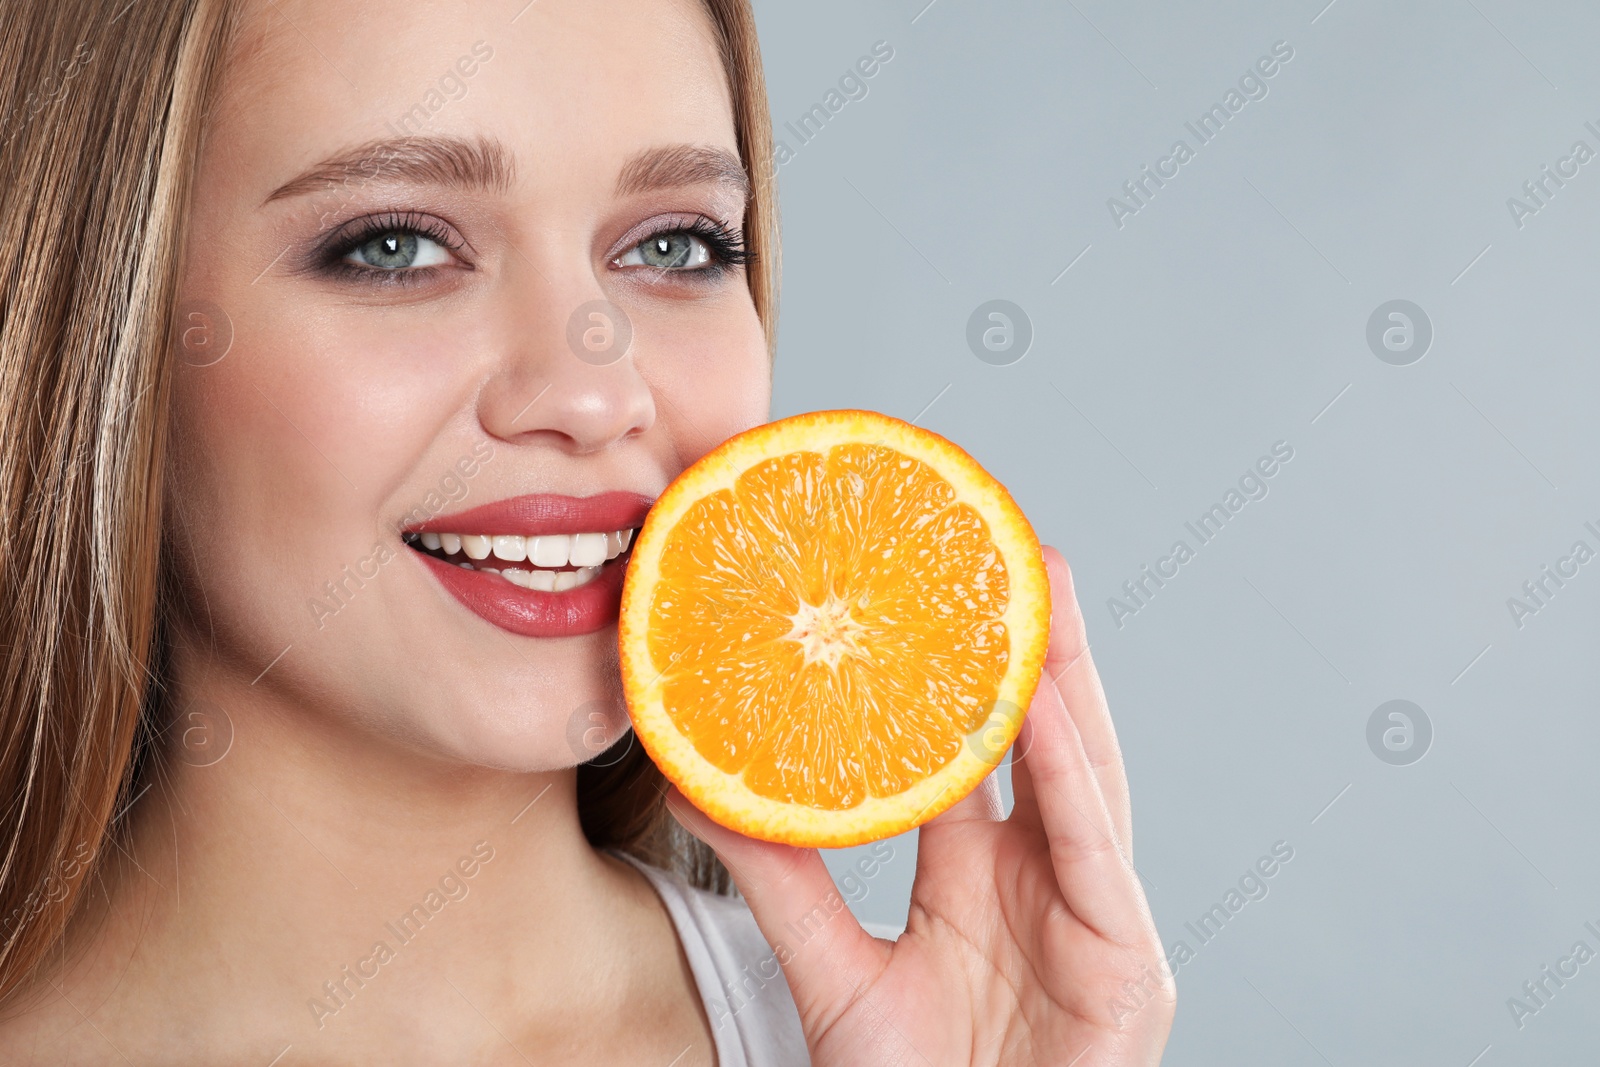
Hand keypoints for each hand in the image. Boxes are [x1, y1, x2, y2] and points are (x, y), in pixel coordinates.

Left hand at [665, 546, 1174, 1064]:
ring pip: (1082, 775)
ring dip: (1065, 679)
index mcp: (985, 875)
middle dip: (1033, 648)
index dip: (965, 673)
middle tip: (1005, 550)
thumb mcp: (833, 972)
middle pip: (1045, 740)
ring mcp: (1093, 915)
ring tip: (1036, 586)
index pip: (980, 753)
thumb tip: (696, 785)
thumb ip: (781, 879)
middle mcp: (1045, 879)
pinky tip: (1041, 705)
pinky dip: (1067, 776)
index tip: (930, 590)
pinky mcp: (1124, 963)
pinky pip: (1091, 854)